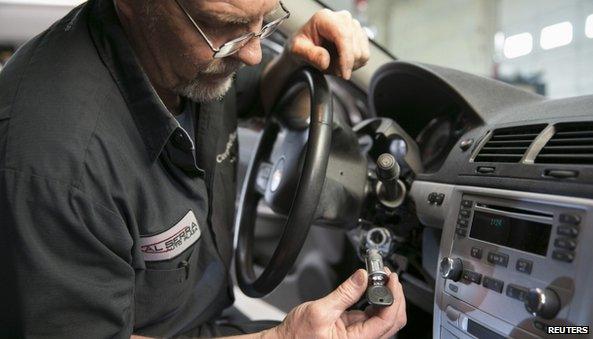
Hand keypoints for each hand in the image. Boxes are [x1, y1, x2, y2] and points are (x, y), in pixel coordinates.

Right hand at [272, 269, 406, 337]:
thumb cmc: (298, 336)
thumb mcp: (320, 310)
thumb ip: (344, 293)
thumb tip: (362, 277)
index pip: (387, 320)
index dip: (393, 297)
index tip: (391, 279)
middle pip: (392, 320)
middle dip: (394, 296)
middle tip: (388, 276)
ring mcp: (360, 333)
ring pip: (385, 316)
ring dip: (386, 296)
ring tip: (380, 277)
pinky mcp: (354, 327)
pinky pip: (372, 313)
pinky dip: (375, 298)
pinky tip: (371, 286)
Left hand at [288, 9, 370, 79]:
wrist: (306, 47)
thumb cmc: (301, 46)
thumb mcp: (297, 50)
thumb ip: (310, 55)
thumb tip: (326, 60)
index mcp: (325, 18)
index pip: (343, 37)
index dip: (346, 58)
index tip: (343, 74)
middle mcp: (342, 18)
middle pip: (355, 47)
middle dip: (344, 64)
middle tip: (329, 69)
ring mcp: (353, 26)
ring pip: (362, 54)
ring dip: (348, 65)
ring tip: (333, 64)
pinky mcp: (360, 36)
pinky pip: (364, 56)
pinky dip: (354, 64)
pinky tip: (341, 62)